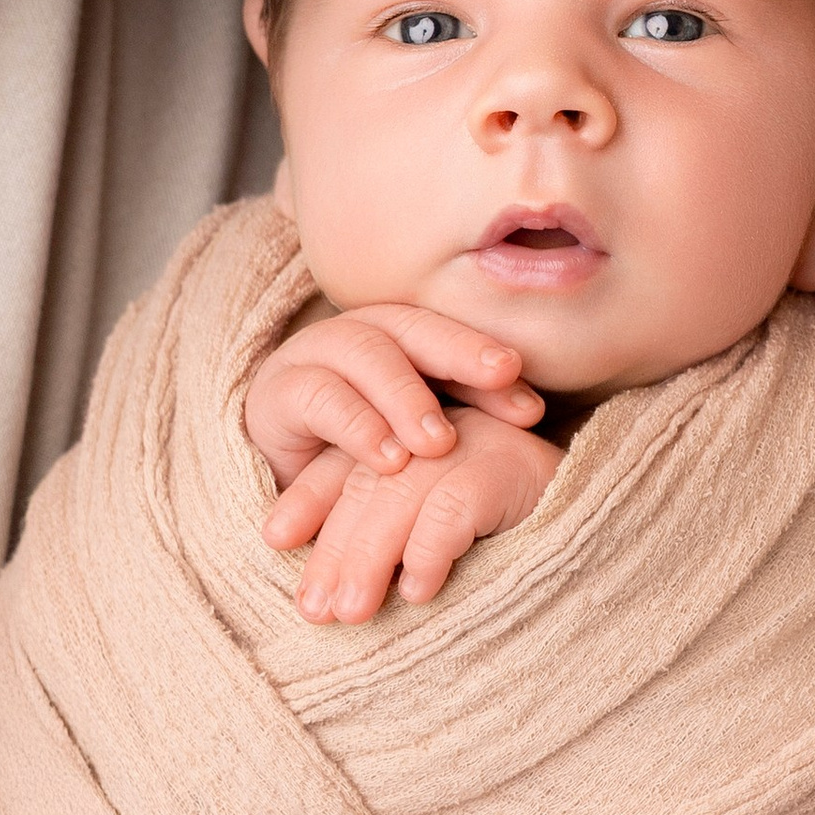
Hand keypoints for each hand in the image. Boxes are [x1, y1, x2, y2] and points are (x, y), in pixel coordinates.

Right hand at [248, 304, 542, 492]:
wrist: (280, 485)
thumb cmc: (360, 458)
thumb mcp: (416, 442)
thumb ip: (463, 423)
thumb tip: (537, 419)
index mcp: (401, 338)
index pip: (452, 338)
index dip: (490, 363)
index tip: (533, 407)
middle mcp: (361, 335)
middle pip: (414, 330)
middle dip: (461, 353)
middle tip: (502, 378)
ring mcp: (315, 356)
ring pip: (367, 354)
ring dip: (407, 396)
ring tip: (439, 443)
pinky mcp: (278, 393)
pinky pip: (320, 397)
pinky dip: (358, 426)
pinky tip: (388, 459)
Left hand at [279, 407, 563, 621]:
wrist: (608, 533)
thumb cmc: (516, 550)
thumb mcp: (441, 543)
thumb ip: (392, 545)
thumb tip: (324, 596)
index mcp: (416, 441)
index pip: (346, 465)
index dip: (308, 501)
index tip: (274, 542)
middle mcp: (441, 432)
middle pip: (365, 480)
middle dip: (333, 547)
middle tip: (313, 611)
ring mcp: (477, 443)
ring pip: (401, 493)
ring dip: (369, 557)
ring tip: (351, 614)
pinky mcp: (511, 465)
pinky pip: (454, 505)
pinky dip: (429, 550)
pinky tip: (418, 592)